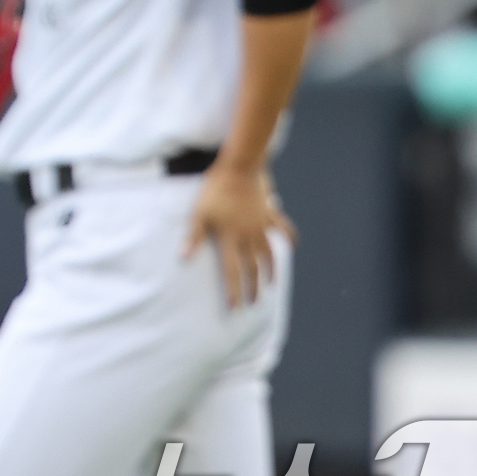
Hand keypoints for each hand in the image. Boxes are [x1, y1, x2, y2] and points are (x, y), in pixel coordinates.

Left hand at [185, 164, 294, 306]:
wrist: (239, 168)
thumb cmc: (215, 190)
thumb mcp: (199, 213)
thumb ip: (193, 236)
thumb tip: (183, 258)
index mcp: (231, 238)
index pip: (232, 271)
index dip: (233, 290)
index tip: (235, 307)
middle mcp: (249, 236)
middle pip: (253, 267)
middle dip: (253, 287)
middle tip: (254, 302)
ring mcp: (262, 225)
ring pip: (270, 253)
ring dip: (272, 269)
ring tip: (272, 283)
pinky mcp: (269, 213)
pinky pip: (283, 228)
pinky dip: (289, 237)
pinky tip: (293, 245)